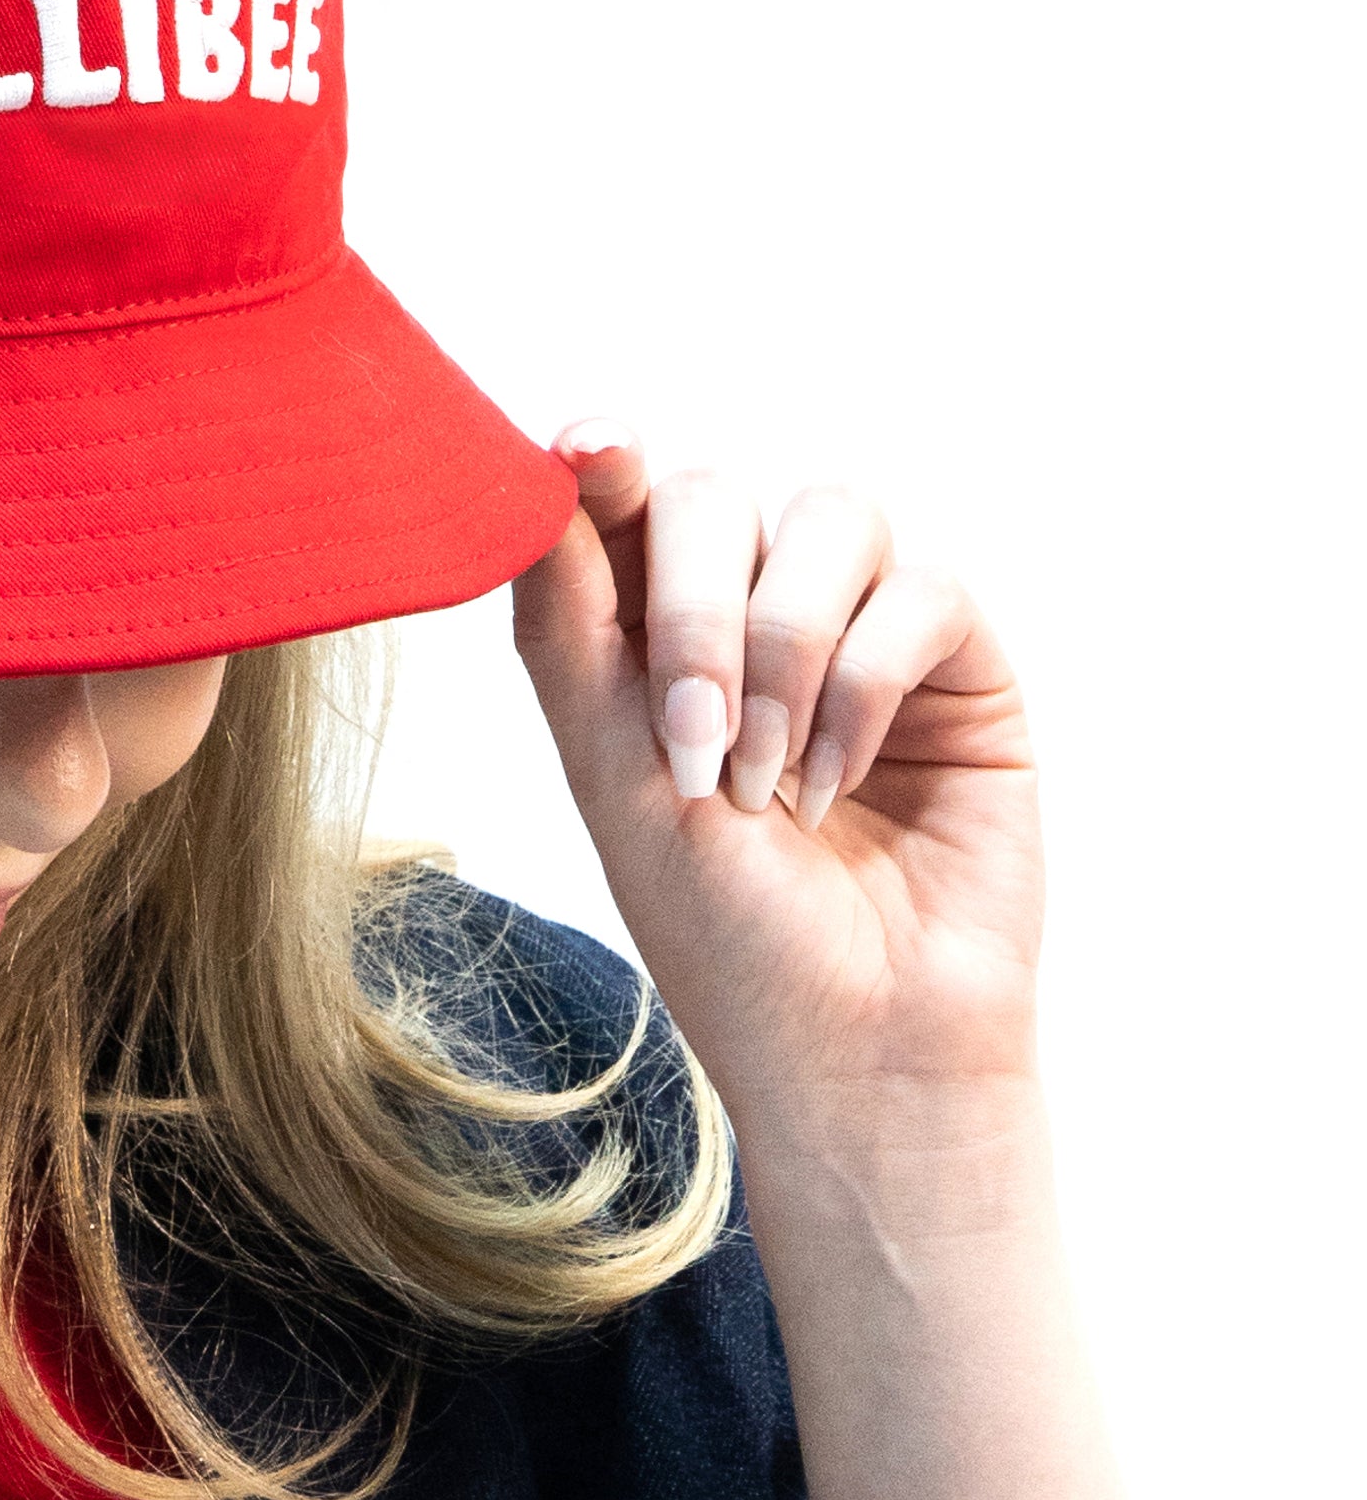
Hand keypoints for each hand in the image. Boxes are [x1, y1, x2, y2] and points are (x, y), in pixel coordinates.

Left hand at [510, 424, 1043, 1132]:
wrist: (855, 1049)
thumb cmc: (725, 938)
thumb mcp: (616, 779)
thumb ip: (572, 629)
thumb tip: (539, 480)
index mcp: (646, 641)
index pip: (619, 505)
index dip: (601, 463)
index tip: (584, 449)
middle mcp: (750, 619)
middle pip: (712, 497)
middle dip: (696, 608)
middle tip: (695, 741)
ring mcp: (859, 634)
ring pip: (828, 517)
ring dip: (784, 652)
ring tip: (768, 785)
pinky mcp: (960, 668)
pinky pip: (923, 590)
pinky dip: (866, 687)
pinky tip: (838, 785)